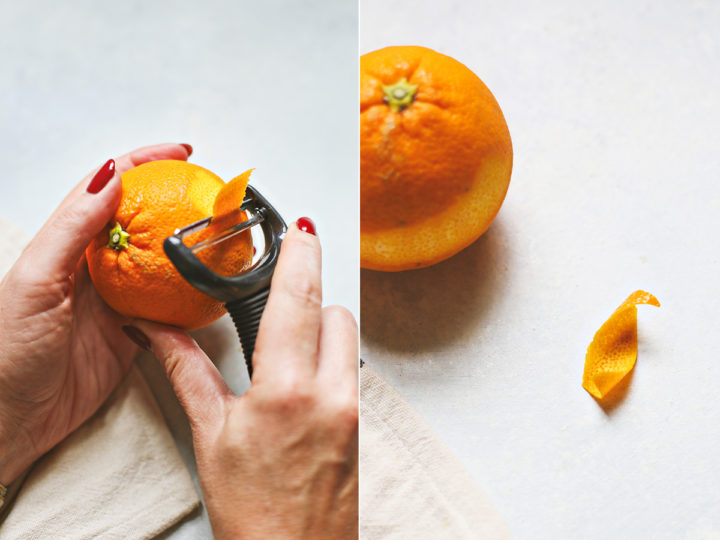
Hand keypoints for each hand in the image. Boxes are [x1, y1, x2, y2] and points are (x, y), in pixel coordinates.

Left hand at [0, 143, 192, 484]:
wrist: (11, 422)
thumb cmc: (7, 355)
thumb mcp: (35, 283)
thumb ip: (72, 229)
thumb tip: (110, 177)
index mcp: (64, 246)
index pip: (108, 190)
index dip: (142, 164)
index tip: (179, 153)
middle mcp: (92, 268)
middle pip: (140, 219)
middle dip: (174, 198)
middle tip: (210, 189)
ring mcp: (115, 300)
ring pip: (159, 260)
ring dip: (187, 244)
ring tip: (217, 230)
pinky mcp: (132, 332)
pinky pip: (168, 305)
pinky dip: (190, 294)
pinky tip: (207, 287)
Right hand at [134, 223, 358, 538]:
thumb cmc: (252, 514)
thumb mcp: (210, 438)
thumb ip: (187, 373)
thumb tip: (158, 333)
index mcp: (286, 391)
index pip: (298, 301)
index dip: (300, 256)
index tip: (300, 228)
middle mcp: (330, 394)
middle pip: (334, 311)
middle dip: (310, 293)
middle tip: (282, 290)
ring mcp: (352, 410)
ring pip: (348, 338)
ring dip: (322, 326)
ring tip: (286, 343)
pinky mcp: (360, 425)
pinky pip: (351, 368)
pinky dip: (330, 357)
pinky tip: (300, 377)